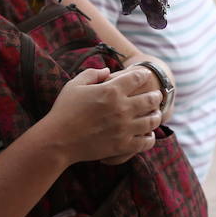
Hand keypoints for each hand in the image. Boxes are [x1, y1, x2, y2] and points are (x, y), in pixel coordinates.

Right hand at [41, 68, 161, 164]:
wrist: (58, 140)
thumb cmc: (63, 110)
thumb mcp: (74, 85)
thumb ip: (92, 74)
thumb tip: (107, 70)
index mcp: (111, 90)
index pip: (138, 77)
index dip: (144, 74)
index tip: (145, 75)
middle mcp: (122, 108)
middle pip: (151, 98)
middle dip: (156, 95)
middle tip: (157, 95)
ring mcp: (124, 128)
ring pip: (152, 120)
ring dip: (156, 115)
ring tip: (156, 114)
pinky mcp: (123, 146)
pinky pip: (146, 142)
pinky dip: (150, 137)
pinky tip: (148, 135)